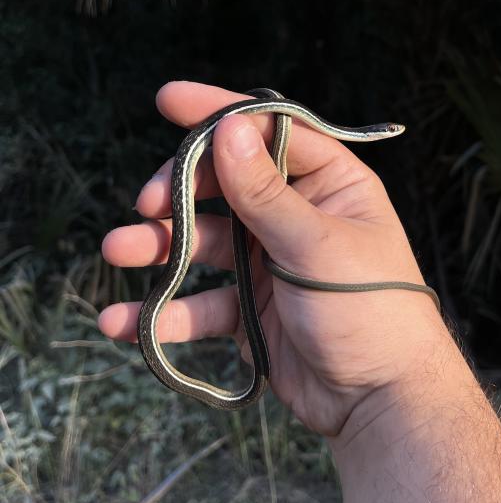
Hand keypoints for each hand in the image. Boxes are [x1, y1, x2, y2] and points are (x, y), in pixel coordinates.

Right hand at [98, 81, 443, 435]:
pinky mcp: (250, 310)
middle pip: (224, 185)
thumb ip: (266, 194)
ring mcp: (268, 263)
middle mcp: (295, 217)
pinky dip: (166, 312)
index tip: (168, 99)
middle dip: (180, 190)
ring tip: (118, 249)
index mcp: (329, 186)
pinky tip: (125, 322)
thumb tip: (228, 130)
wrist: (380, 402)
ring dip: (160, 247)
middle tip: (148, 204)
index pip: (269, 133)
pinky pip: (201, 303)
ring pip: (203, 243)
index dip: (219, 114)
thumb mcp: (318, 246)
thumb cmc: (373, 312)